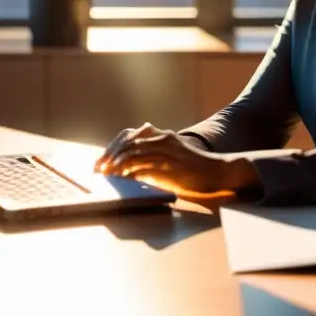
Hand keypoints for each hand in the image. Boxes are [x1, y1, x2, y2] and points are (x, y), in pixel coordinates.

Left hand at [95, 123, 255, 198]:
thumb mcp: (169, 161)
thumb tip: (125, 172)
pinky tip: (123, 179)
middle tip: (98, 169)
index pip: (130, 135)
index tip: (100, 162)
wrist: (217, 171)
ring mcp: (167, 151)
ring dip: (118, 163)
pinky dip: (131, 172)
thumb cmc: (193, 169)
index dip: (112, 147)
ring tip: (107, 174)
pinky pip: (146, 166)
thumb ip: (150, 162)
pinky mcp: (171, 165)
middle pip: (129, 141)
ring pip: (136, 152)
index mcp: (162, 136)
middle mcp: (163, 139)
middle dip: (110, 155)